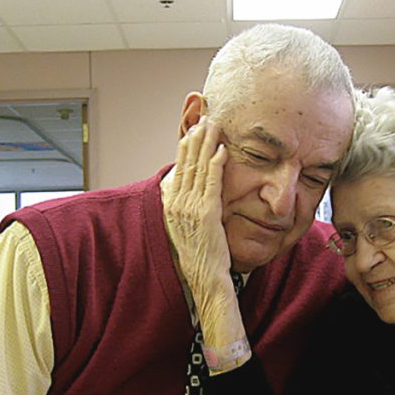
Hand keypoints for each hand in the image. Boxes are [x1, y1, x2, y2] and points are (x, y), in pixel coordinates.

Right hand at [163, 117, 232, 299]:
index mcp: (172, 205)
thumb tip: (195, 192)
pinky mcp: (206, 213)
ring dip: (207, 144)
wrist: (204, 277)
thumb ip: (190, 207)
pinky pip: (212, 182)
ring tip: (214, 125)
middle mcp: (177, 203)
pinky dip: (216, 164)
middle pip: (187, 162)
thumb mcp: (189, 227)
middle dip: (195, 138)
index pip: (179, 169)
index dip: (186, 147)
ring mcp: (190, 207)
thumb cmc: (201, 255)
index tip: (193, 130)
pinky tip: (222, 150)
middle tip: (204, 118)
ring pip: (199, 168)